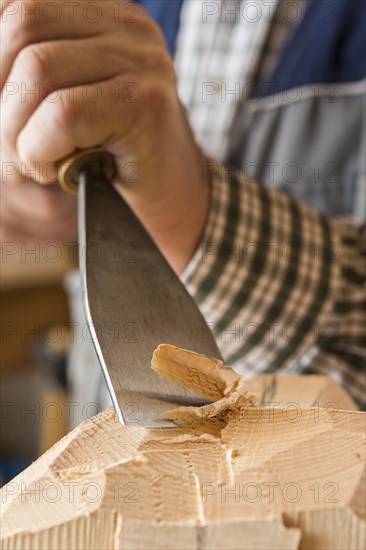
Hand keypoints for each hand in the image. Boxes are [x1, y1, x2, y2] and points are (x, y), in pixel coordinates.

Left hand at [0, 0, 209, 272]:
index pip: (19, 7)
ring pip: (37, 70)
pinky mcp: (146, 103)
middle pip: (23, 28)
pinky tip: (52, 172)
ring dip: (15, 132)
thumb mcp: (66, 101)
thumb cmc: (110, 156)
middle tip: (11, 146)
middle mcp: (128, 28)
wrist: (170, 198)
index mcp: (104, 16)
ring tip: (32, 161)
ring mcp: (142, 61)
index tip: (3, 111)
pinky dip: (38, 150)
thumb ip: (29, 77)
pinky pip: (63, 114)